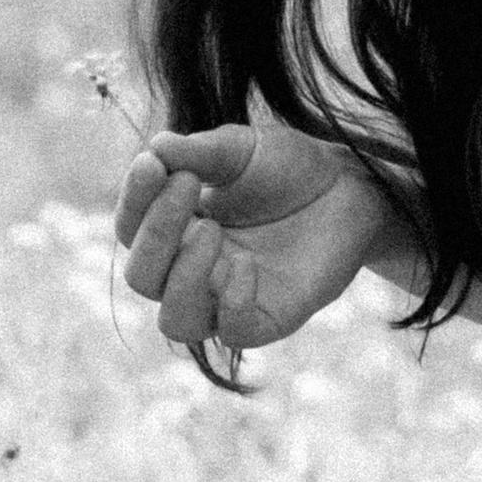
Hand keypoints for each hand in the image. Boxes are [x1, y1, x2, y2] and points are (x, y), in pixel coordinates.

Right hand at [113, 122, 394, 352]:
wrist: (351, 186)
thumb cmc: (288, 168)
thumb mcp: (241, 149)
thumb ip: (199, 152)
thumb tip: (156, 148)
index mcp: (176, 230)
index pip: (130, 229)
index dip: (133, 200)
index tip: (152, 163)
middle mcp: (192, 272)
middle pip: (142, 278)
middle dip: (156, 233)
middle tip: (186, 185)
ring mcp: (228, 300)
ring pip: (176, 321)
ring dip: (183, 277)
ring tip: (211, 230)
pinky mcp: (268, 319)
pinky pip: (234, 333)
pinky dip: (232, 304)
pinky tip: (246, 266)